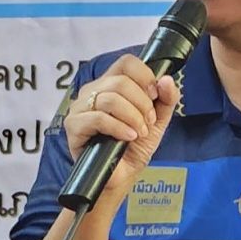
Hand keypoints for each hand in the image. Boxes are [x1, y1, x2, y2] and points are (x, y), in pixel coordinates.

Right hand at [65, 55, 180, 191]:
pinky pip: (98, 118)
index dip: (145, 77)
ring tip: (138, 133)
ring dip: (132, 118)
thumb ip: (166, 99)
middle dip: (142, 104)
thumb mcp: (157, 121)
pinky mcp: (74, 125)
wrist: (121, 176)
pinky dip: (118, 128)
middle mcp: (92, 91)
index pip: (126, 63)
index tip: (154, 97)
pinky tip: (127, 137)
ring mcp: (80, 107)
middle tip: (147, 123)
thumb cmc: (134, 147)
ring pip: (110, 99)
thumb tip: (167, 79)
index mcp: (110, 84)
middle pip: (121, 81)